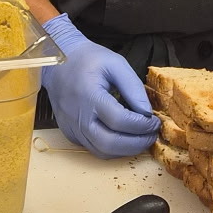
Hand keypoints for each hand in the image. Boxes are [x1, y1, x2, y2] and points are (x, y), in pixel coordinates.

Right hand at [43, 15, 159, 158]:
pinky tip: (124, 138)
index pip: (119, 121)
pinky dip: (112, 149)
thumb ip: (133, 87)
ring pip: (102, 152)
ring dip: (126, 150)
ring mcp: (72, 128)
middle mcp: (78, 117)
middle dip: (137, 143)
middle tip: (152, 135)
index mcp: (89, 96)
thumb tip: (147, 112)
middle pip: (110, 143)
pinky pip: (93, 149)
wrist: (57, 63)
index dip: (141, 125)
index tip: (155, 122)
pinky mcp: (70, 134)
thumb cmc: (88, 60)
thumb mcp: (115, 63)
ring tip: (141, 138)